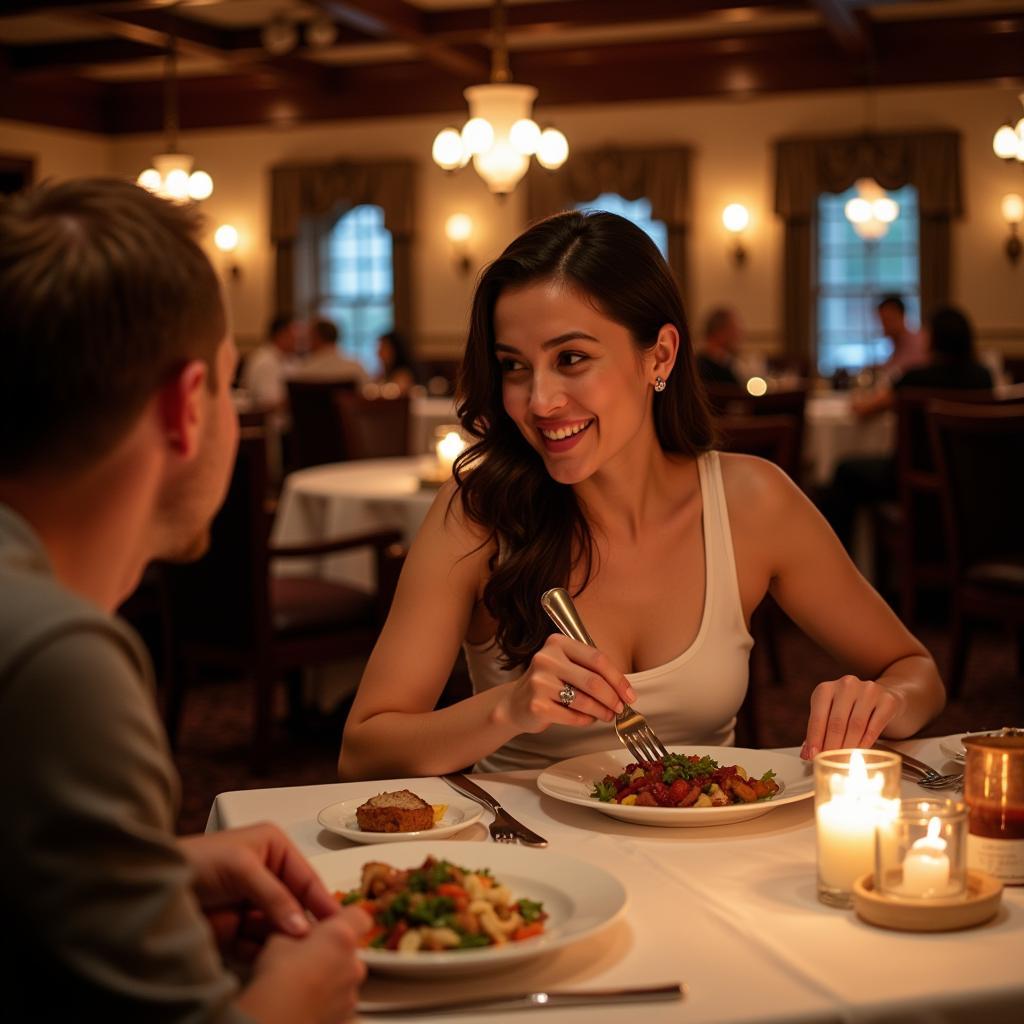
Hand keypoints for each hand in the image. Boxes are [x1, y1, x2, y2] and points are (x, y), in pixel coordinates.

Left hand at [179, 823, 338, 951]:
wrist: (152, 886)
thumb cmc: (196, 861)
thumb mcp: (242, 868)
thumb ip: (275, 896)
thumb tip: (302, 926)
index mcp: (274, 848)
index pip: (307, 877)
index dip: (323, 901)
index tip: (339, 923)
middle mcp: (267, 875)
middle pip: (295, 905)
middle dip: (303, 925)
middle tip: (319, 945)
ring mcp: (251, 904)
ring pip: (279, 928)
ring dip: (284, 942)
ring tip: (292, 955)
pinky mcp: (236, 930)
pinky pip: (259, 945)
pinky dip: (264, 954)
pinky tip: (269, 960)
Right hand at [238, 908, 370, 1023]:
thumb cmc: (277, 979)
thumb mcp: (277, 941)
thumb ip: (295, 931)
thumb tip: (294, 931)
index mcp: (341, 938)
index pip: (359, 917)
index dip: (345, 919)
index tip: (328, 925)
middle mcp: (354, 966)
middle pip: (348, 952)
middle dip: (330, 954)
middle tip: (304, 960)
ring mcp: (351, 996)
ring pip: (344, 980)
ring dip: (329, 980)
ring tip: (301, 988)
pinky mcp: (345, 1020)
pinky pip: (338, 1005)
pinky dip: (326, 1004)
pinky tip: (304, 1006)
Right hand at [502, 634, 634, 733]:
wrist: (516, 704)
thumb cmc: (549, 683)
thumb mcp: (567, 666)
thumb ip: (591, 671)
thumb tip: (624, 690)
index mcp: (557, 643)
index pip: (597, 658)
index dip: (618, 678)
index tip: (629, 694)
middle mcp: (546, 659)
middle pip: (593, 681)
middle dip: (612, 698)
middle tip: (621, 708)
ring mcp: (539, 682)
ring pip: (584, 701)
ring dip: (602, 711)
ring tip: (608, 715)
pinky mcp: (537, 705)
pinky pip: (572, 716)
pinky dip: (586, 720)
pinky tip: (588, 719)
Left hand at [800, 675, 905, 759]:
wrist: (881, 695)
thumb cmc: (849, 707)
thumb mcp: (829, 713)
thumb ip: (818, 731)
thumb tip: (807, 754)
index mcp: (826, 689)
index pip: (817, 717)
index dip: (815, 739)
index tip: (813, 756)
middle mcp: (846, 685)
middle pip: (836, 723)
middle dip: (832, 746)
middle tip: (830, 762)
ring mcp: (868, 690)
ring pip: (856, 725)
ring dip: (849, 746)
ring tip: (844, 760)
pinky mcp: (887, 700)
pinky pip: (875, 726)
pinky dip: (866, 741)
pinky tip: (861, 751)